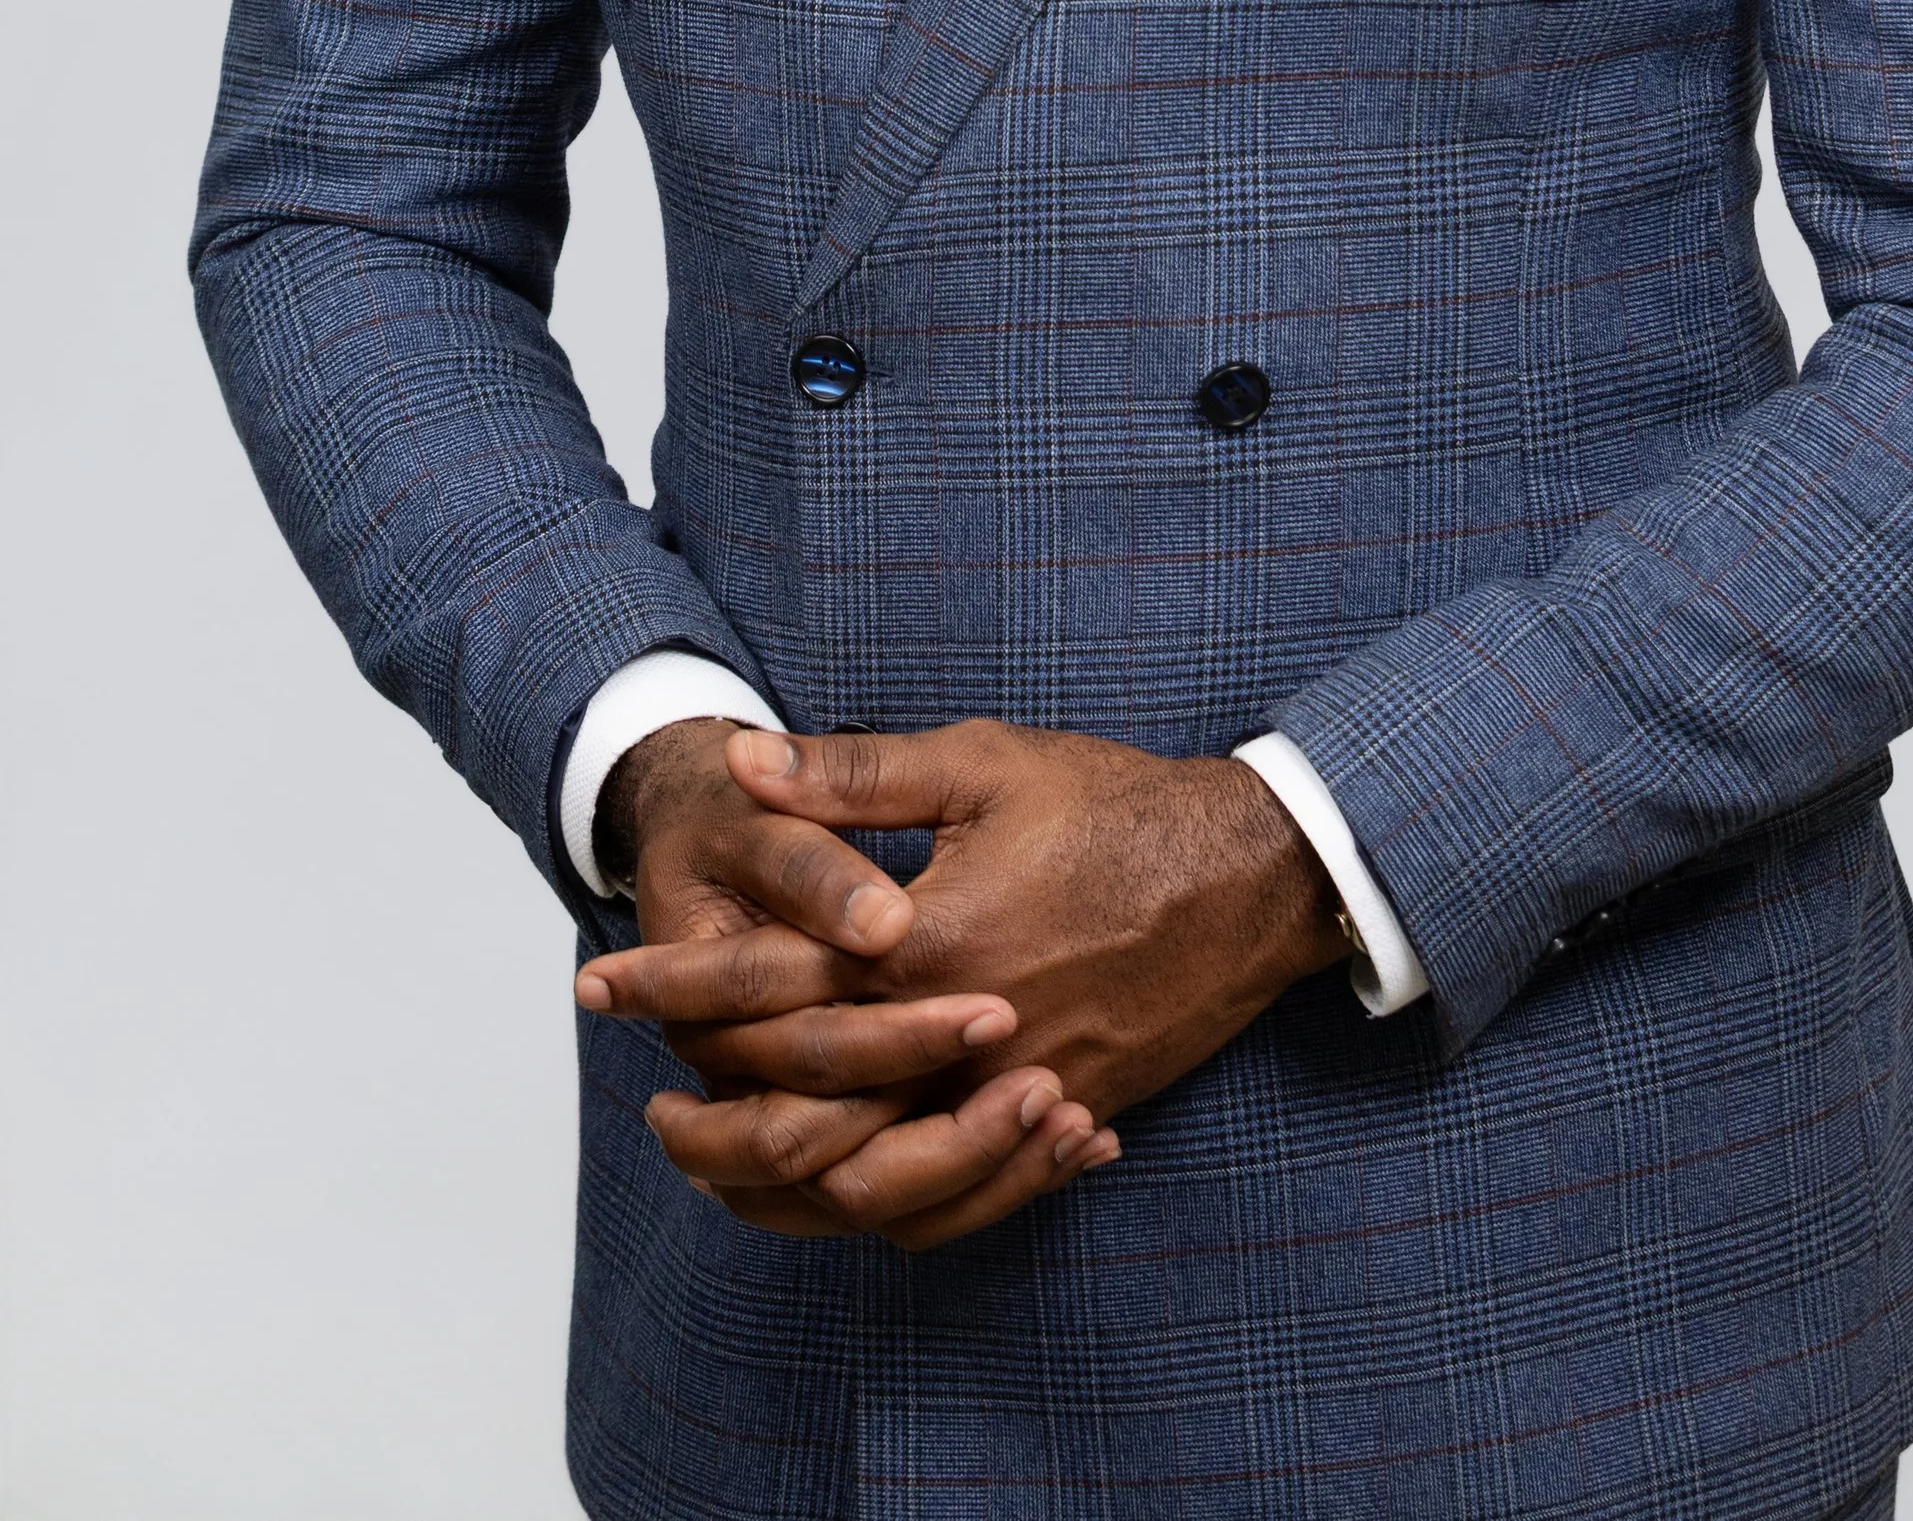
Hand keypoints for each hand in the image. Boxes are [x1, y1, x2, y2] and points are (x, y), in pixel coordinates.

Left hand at [579, 722, 1348, 1193]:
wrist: (1249, 875)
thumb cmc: (1116, 805)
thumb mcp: (984, 762)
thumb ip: (856, 773)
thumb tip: (745, 764)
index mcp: (929, 939)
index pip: (765, 981)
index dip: (672, 984)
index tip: (601, 981)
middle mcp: (959, 1036)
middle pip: (795, 1103)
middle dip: (700, 1095)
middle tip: (637, 1079)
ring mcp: (1011, 1096)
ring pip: (862, 1183)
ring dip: (773, 1177)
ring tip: (714, 1150)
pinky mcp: (1054, 1124)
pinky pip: (949, 1210)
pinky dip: (877, 1212)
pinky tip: (835, 1188)